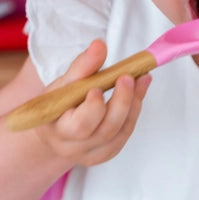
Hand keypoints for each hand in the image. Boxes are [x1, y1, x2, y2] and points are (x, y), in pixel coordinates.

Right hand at [34, 39, 150, 166]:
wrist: (56, 130)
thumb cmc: (57, 104)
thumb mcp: (62, 85)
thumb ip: (82, 67)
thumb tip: (100, 45)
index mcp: (58, 131)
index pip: (80, 125)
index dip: (93, 108)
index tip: (99, 87)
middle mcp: (75, 148)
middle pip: (106, 130)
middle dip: (121, 102)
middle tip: (129, 77)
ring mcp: (93, 154)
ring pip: (120, 133)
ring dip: (133, 104)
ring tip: (142, 79)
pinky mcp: (106, 153)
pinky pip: (124, 135)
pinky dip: (133, 112)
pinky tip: (138, 92)